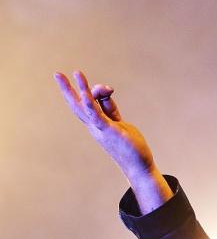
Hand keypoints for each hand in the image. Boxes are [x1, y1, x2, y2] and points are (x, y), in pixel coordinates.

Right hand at [55, 70, 171, 211]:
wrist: (138, 166)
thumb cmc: (129, 146)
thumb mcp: (119, 123)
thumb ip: (110, 108)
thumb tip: (105, 91)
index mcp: (96, 123)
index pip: (85, 104)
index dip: (86, 90)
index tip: (95, 82)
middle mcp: (94, 126)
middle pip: (77, 105)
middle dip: (67, 89)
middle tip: (56, 74)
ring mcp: (100, 128)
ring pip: (86, 106)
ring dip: (82, 88)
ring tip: (77, 73)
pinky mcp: (109, 130)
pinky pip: (96, 114)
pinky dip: (90, 103)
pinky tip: (85, 93)